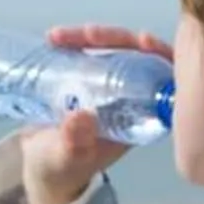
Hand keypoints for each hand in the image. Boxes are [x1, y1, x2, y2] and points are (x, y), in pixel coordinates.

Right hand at [20, 25, 172, 203]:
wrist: (39, 168)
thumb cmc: (62, 169)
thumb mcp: (67, 158)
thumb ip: (74, 144)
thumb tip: (81, 117)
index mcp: (143, 119)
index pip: (164, 79)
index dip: (159, 55)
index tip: (142, 42)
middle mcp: (132, 99)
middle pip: (138, 56)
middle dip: (116, 38)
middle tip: (88, 34)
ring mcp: (112, 86)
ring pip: (113, 49)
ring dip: (90, 37)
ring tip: (58, 37)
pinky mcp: (90, 77)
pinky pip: (90, 51)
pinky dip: (75, 41)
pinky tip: (55, 38)